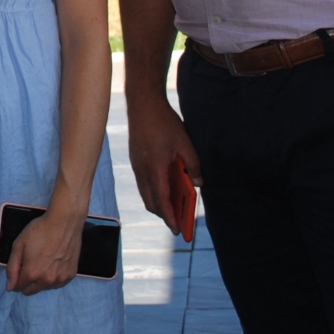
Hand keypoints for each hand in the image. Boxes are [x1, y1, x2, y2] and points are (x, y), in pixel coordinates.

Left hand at [5, 206, 83, 294]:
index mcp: (31, 274)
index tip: (19, 268)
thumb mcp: (19, 245)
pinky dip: (53, 277)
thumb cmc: (40, 230)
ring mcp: (60, 279)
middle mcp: (47, 281)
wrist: (64, 222)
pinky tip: (53, 263)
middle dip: (27, 281)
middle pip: (31, 291)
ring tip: (44, 261)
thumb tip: (10, 286)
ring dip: (41, 280)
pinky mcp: (70, 276)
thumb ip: (12, 267)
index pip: (17, 287)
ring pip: (44, 288)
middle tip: (31, 264)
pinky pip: (57, 283)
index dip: (15, 278)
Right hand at [125, 95, 201, 234]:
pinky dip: (153, 191)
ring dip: (158, 203)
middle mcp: (142, 170)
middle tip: (178, 222)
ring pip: (145, 193)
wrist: (142, 103)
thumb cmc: (163, 121)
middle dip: (164, 215)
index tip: (177, 229)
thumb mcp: (184, 142)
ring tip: (173, 208)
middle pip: (150, 201)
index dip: (169, 217)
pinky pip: (143, 183)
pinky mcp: (135, 160)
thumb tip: (198, 182)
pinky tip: (165, 188)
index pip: (161, 200)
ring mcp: (136, 165)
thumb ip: (193, 163)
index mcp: (154, 167)